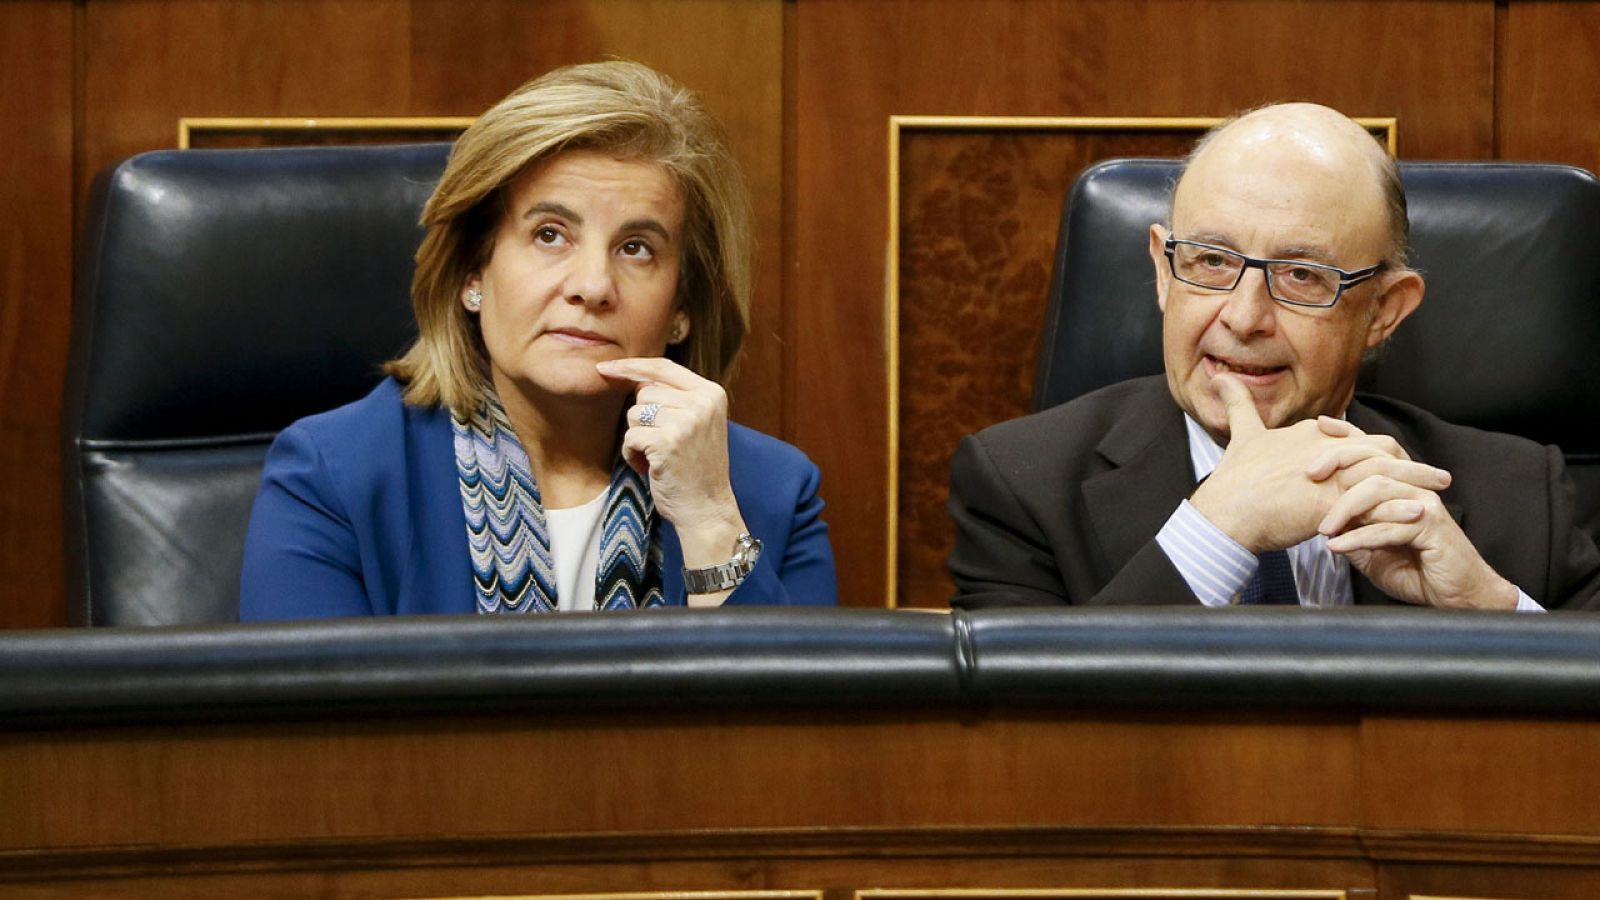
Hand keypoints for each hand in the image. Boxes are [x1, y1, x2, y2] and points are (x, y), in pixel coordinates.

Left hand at [595, 357, 747, 577]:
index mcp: (711, 393)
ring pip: (634, 414)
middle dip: (642, 419)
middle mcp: (702, 402)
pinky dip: (632, 455)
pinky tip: (650, 468)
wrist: (707, 509)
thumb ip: (674, 398)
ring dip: (637, 438)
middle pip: (644, 391)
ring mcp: (686, 421)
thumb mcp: (696, 424)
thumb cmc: (696, 468)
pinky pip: (630, 437)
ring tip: (658, 457)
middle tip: (660, 445)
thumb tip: (631, 376)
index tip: (605, 367)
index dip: (631, 366)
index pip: (663, 366)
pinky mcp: (668, 441)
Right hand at [1189, 375, 1443, 551]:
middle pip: (1379, 448)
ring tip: (1438, 491)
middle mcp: (1323, 447)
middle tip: (1434, 474)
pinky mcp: (1330, 501)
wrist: (1223, 514)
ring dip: (1415, 481)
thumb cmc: (1233, 481)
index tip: (1395, 459)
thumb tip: (1221, 377)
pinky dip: (1400, 508)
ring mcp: (1328, 473)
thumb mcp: (1239, 435)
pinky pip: (1374, 504)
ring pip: (1383, 473)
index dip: (1377, 450)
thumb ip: (1237, 405)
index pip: (1356, 437)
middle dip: (1408, 460)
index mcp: (1308, 434)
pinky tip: (1420, 513)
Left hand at [1315, 423, 1517, 609]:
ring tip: (1323, 529)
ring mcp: (1424, 504)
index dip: (1347, 434)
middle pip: (1373, 461)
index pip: (1374, 448)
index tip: (1318, 427)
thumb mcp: (1370, 548)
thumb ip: (1350, 529)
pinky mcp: (1431, 526)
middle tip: (1308, 477)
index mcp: (1401, 484)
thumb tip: (1320, 519)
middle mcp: (1414, 487)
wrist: (1456, 595)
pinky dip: (1358, 538)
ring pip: (1377, 488)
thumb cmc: (1414, 569)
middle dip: (1337, 463)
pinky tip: (1336, 547)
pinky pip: (1388, 526)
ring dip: (1344, 508)